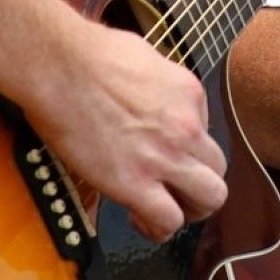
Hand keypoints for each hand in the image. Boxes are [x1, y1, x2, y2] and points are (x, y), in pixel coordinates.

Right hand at [25, 19, 226, 241]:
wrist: (61, 66)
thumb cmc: (88, 53)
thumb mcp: (143, 56)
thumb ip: (157, 84)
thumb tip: (148, 96)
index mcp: (189, 93)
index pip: (206, 133)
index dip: (185, 148)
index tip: (163, 152)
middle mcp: (186, 127)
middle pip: (218, 171)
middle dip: (198, 184)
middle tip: (175, 189)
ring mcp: (165, 156)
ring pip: (210, 199)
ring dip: (189, 208)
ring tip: (164, 208)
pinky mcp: (136, 183)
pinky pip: (168, 220)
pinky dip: (158, 226)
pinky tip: (138, 216)